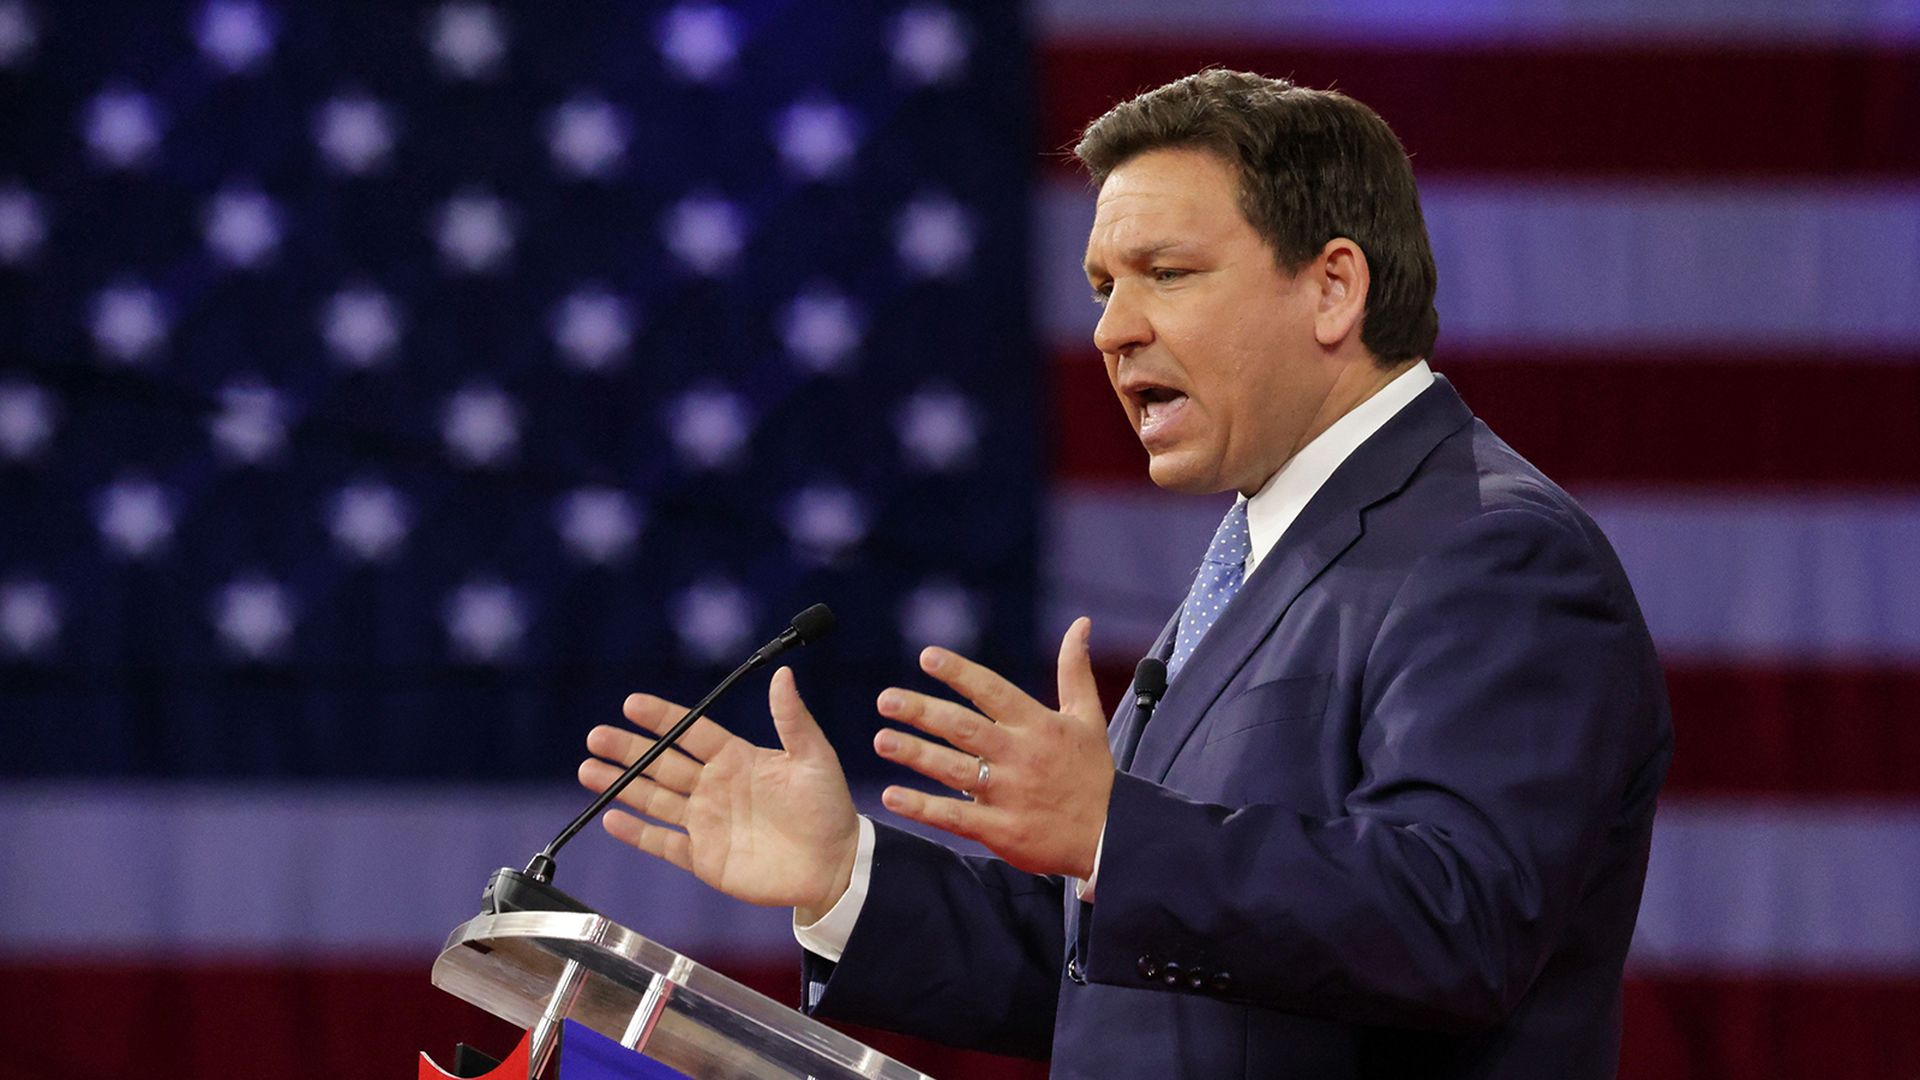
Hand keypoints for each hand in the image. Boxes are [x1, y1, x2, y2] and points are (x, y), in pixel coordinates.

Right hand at [579, 667, 860, 919]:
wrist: (834, 864)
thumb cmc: (828, 807)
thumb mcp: (814, 757)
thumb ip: (793, 719)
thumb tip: (783, 674)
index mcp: (737, 758)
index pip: (691, 732)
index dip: (662, 718)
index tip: (632, 703)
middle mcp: (714, 787)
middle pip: (662, 763)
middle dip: (628, 750)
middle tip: (597, 736)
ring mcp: (706, 822)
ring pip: (654, 798)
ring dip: (622, 785)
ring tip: (589, 769)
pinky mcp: (704, 858)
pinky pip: (663, 843)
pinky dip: (636, 833)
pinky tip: (611, 819)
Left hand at [873, 616, 1112, 877]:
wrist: (1111, 837)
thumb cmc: (1093, 774)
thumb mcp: (1088, 717)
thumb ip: (1074, 670)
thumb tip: (1080, 623)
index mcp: (1038, 726)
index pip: (993, 691)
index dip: (960, 673)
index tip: (928, 657)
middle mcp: (1020, 756)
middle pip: (964, 728)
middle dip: (922, 712)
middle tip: (886, 699)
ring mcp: (1009, 794)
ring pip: (953, 770)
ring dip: (915, 753)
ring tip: (882, 740)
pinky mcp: (1002, 830)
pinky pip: (954, 817)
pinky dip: (922, 807)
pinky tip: (891, 796)